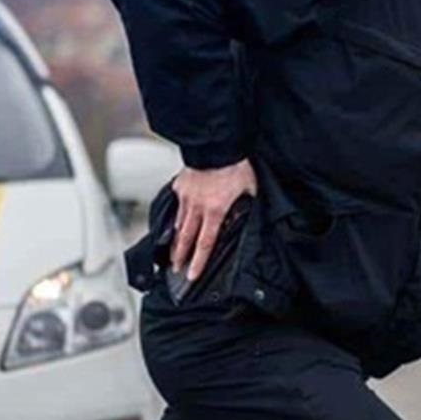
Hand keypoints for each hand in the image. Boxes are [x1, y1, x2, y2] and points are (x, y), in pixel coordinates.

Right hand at [171, 159, 256, 281]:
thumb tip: (244, 219)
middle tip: (176, 270)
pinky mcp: (180, 186)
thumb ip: (245, 208)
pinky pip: (176, 206)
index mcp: (215, 211)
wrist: (216, 144)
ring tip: (172, 253)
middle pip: (186, 239)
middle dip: (180, 257)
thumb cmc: (235, 165)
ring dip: (175, 241)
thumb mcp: (248, 190)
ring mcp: (186, 197)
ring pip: (178, 224)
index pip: (205, 244)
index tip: (192, 276)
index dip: (198, 262)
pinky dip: (175, 217)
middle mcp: (197, 207)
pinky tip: (174, 224)